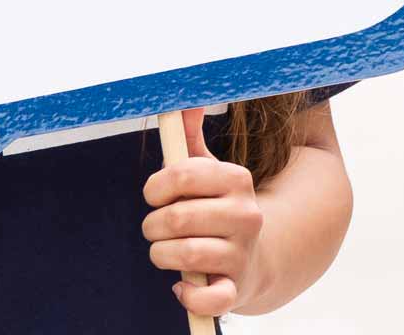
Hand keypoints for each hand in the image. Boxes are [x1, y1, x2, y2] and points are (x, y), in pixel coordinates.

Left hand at [142, 107, 267, 317]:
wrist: (252, 258)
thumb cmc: (215, 208)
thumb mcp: (206, 170)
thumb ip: (187, 136)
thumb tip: (181, 102)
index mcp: (236, 180)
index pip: (181, 174)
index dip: (155, 186)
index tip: (153, 195)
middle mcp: (246, 215)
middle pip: (176, 218)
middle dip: (152, 226)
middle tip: (154, 228)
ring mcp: (243, 254)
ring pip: (185, 255)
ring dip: (160, 255)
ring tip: (163, 251)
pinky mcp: (237, 289)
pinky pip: (209, 300)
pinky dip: (188, 296)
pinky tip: (180, 286)